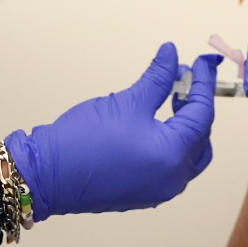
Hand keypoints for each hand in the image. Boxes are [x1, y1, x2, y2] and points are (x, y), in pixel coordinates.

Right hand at [5, 43, 219, 220]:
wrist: (44, 175)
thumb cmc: (83, 141)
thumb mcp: (127, 101)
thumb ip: (158, 77)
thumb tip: (172, 54)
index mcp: (173, 156)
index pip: (202, 114)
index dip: (203, 84)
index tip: (202, 62)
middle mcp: (172, 179)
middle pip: (201, 136)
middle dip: (197, 105)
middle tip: (185, 78)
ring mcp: (158, 189)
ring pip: (189, 153)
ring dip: (186, 125)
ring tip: (172, 97)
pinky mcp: (143, 192)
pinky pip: (171, 165)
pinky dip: (172, 142)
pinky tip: (158, 121)